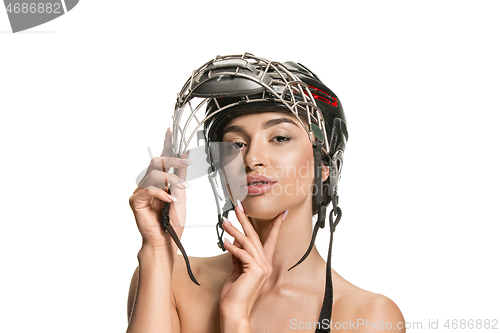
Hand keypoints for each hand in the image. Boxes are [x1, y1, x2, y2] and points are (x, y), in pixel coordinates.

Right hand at [129, 127, 190, 250]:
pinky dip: (161, 194)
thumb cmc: (173, 222)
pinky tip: (170, 201)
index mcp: (160, 181)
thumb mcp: (182, 196)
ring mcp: (141, 192)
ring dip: (171, 179)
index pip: (162, 159)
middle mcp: (149, 183)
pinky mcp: (135, 201)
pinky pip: (148, 190)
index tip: (170, 131)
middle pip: (156, 162)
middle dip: (172, 160)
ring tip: (181, 188)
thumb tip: (184, 156)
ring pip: (154, 174)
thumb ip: (181, 176)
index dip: (166, 144)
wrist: (167, 241)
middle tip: (185, 162)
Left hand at [219, 203, 285, 319]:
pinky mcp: (255, 271)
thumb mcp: (237, 268)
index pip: (271, 240)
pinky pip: (242, 254)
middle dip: (247, 220)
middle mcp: (265, 264)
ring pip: (248, 243)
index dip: (276, 226)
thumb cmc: (235, 293)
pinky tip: (225, 242)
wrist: (234, 309)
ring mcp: (262, 268)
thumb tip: (235, 240)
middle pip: (256, 237)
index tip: (281, 213)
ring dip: (235, 231)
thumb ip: (239, 254)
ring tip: (225, 223)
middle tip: (239, 207)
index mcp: (264, 263)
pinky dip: (233, 247)